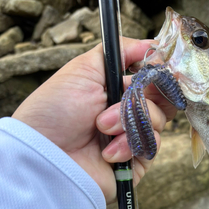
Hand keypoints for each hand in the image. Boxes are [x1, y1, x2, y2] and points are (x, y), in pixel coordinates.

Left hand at [12, 38, 176, 203]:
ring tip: (102, 127)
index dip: (158, 74)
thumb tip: (151, 44)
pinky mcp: (134, 164)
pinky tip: (107, 152)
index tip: (155, 69)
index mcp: (116, 91)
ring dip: (129, 121)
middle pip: (162, 100)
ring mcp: (131, 140)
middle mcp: (126, 115)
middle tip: (126, 96)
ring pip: (157, 122)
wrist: (46, 154)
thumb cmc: (56, 110)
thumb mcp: (85, 69)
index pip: (152, 80)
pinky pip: (150, 149)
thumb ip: (120, 52)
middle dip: (145, 96)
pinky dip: (128, 146)